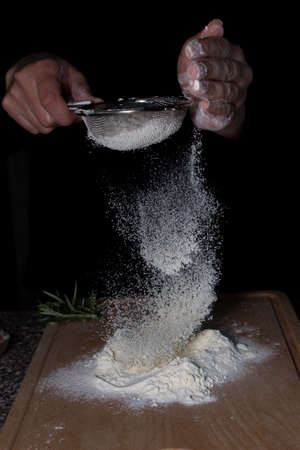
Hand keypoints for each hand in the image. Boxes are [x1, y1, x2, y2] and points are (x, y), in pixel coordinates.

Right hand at [2, 54, 100, 134]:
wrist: (29, 64)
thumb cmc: (52, 70)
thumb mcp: (72, 74)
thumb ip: (83, 90)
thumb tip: (93, 103)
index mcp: (41, 70)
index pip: (51, 102)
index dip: (66, 116)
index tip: (74, 115)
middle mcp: (23, 80)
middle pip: (47, 119)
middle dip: (60, 119)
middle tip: (63, 110)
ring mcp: (12, 93)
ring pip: (40, 127)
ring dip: (50, 123)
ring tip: (51, 108)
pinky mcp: (7, 104)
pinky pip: (31, 128)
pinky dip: (39, 124)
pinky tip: (40, 110)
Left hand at [177, 19, 252, 137]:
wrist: (206, 104)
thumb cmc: (200, 75)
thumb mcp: (195, 57)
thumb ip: (203, 41)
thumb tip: (216, 24)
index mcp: (232, 53)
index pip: (222, 48)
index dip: (207, 48)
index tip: (191, 49)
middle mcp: (240, 72)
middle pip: (227, 68)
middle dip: (209, 68)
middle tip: (193, 70)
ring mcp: (238, 92)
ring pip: (227, 89)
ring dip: (211, 88)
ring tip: (196, 87)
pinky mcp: (232, 111)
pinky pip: (226, 110)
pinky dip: (215, 108)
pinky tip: (205, 105)